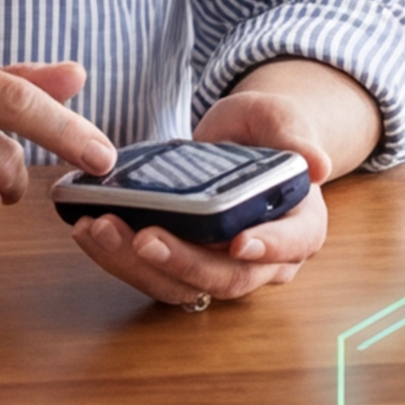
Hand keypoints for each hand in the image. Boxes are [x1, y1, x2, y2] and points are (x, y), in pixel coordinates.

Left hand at [66, 65, 374, 309]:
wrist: (236, 141)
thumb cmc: (264, 130)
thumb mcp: (280, 119)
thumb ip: (295, 138)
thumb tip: (317, 163)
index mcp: (301, 226)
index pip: (291, 245)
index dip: (268, 247)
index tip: (237, 243)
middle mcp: (264, 259)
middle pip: (228, 277)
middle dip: (182, 261)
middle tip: (143, 237)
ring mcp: (219, 268)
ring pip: (182, 285)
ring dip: (136, 264)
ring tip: (99, 228)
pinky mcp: (181, 266)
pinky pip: (151, 274)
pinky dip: (117, 257)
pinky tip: (87, 229)